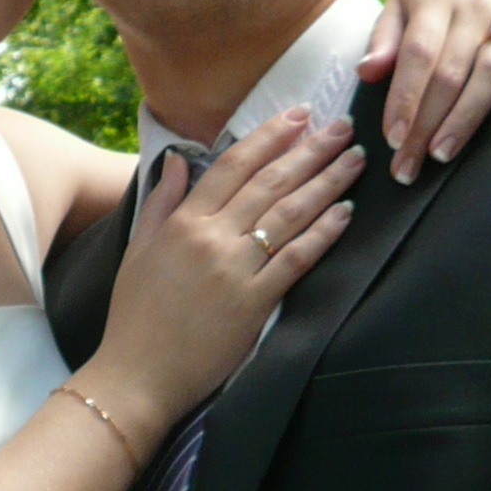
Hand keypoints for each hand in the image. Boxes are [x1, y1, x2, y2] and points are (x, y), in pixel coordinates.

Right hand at [89, 107, 362, 437]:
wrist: (138, 376)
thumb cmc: (135, 317)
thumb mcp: (138, 250)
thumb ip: (161, 202)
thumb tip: (179, 159)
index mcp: (183, 223)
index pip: (233, 165)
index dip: (270, 136)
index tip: (299, 114)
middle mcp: (211, 239)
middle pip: (270, 182)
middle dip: (311, 149)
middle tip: (343, 126)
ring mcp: (235, 270)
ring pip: (289, 214)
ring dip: (327, 182)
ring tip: (355, 159)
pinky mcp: (254, 304)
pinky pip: (296, 260)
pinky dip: (323, 234)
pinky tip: (345, 213)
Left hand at [358, 0, 490, 184]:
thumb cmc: (423, 9)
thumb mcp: (395, 14)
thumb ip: (381, 42)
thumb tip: (367, 71)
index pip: (418, 54)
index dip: (404, 98)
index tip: (392, 139)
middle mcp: (474, 4)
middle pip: (450, 73)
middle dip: (426, 124)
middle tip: (408, 165)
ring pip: (490, 71)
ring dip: (466, 117)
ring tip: (441, 153)